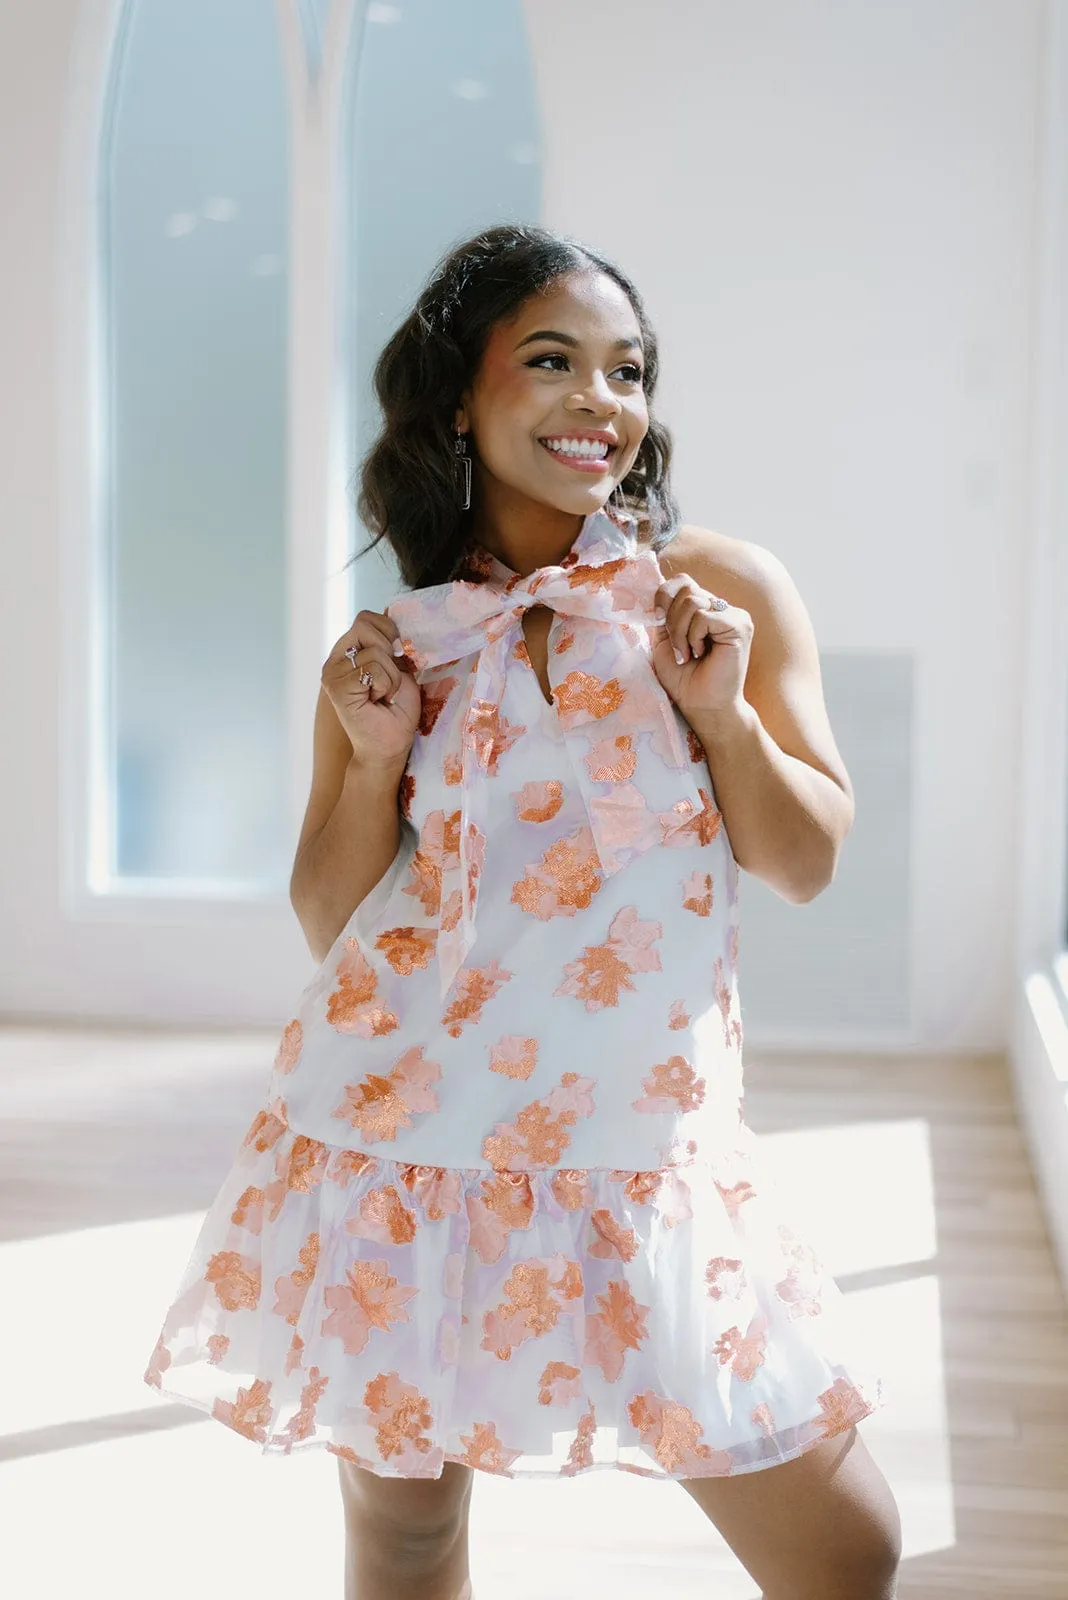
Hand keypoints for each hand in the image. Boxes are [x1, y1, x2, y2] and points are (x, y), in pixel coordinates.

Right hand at [322, 609, 421, 771]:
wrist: (389, 746)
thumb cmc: (396, 712)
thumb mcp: (400, 669)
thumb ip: (393, 645)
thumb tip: (396, 617)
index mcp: (348, 652)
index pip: (366, 618)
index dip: (388, 632)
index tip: (396, 659)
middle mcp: (335, 659)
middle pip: (365, 623)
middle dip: (389, 651)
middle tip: (388, 680)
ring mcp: (332, 672)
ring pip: (375, 650)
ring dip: (390, 676)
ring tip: (383, 695)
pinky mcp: (336, 686)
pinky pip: (373, 668)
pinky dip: (385, 685)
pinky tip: (376, 701)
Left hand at [649, 574, 752, 724]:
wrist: (703, 706)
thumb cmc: (685, 680)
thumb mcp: (665, 641)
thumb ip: (663, 614)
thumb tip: (656, 590)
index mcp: (706, 608)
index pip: (682, 581)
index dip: (663, 597)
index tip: (658, 623)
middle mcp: (721, 608)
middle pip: (684, 586)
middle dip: (671, 619)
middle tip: (679, 648)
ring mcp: (734, 615)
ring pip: (692, 601)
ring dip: (680, 631)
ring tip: (689, 653)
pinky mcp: (740, 625)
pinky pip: (703, 616)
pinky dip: (693, 637)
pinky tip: (701, 654)